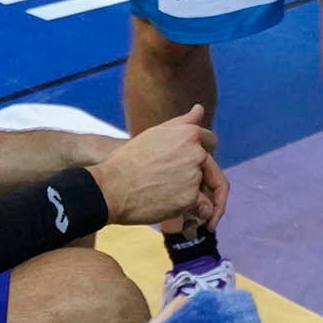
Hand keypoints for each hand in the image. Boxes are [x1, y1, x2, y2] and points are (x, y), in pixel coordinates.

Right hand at [93, 106, 219, 226]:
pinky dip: (195, 213)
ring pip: (207, 189)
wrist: (110, 188)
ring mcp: (194, 174)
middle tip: (186, 191)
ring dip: (196, 197)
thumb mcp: (154, 135)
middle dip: (205, 181)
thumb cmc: (127, 161)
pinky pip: (203, 207)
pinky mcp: (190, 197)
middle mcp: (196, 151)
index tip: (191, 165)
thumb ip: (181, 123)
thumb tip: (199, 109)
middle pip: (212, 168)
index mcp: (188, 133)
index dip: (200, 155)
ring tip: (175, 203)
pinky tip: (179, 213)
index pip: (210, 141)